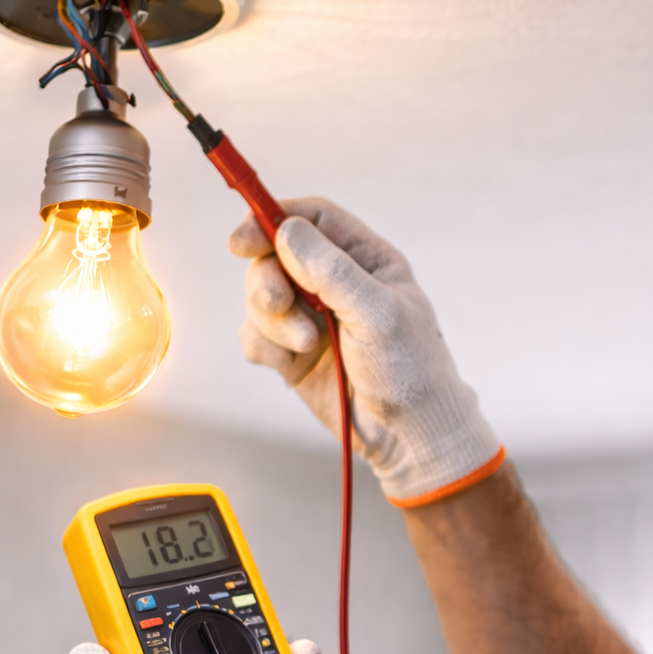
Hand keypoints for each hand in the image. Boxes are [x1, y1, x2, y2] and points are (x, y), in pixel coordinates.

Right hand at [231, 197, 503, 506]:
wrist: (410, 435)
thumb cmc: (410, 369)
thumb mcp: (378, 314)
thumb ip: (333, 272)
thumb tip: (286, 230)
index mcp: (366, 259)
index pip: (312, 218)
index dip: (271, 219)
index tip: (242, 242)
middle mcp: (335, 283)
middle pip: (273, 255)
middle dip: (267, 280)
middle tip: (280, 304)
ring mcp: (311, 318)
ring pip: (259, 298)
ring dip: (273, 322)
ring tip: (307, 346)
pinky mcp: (292, 353)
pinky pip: (255, 336)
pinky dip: (266, 348)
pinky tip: (292, 365)